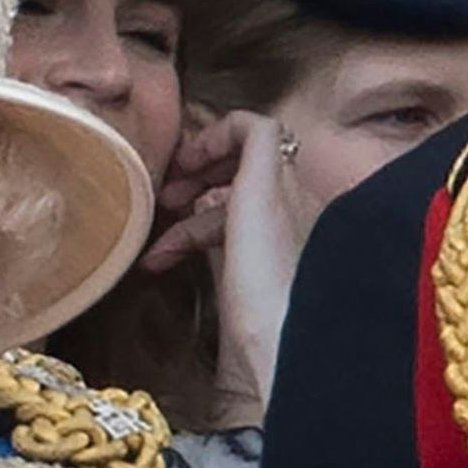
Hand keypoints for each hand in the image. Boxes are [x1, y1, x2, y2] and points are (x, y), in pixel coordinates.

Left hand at [140, 113, 299, 417]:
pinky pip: (252, 127)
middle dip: (203, 180)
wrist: (280, 339)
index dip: (204, 219)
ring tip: (166, 195)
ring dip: (202, 162)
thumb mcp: (234, 295)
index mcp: (297, 239)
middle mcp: (301, 208)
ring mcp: (290, 189)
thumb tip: (175, 254)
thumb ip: (219, 266)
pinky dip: (216, 134)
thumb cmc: (259, 335)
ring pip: (251, 148)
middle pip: (252, 173)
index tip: (168, 242)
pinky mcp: (271, 178)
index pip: (251, 211)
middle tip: (166, 203)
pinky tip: (186, 164)